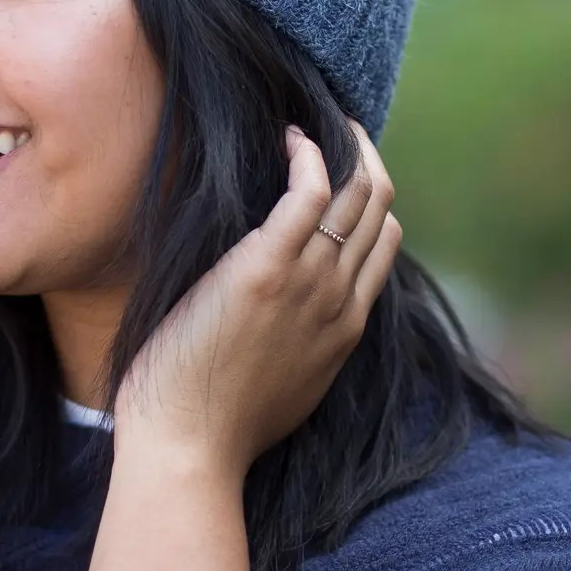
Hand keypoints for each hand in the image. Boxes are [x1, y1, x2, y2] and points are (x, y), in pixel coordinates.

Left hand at [113, 117, 400, 478]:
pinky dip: (307, 153)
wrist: (188, 449)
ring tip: (311, 122)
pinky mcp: (267, 268)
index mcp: (345, 328)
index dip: (368, 200)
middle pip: (379, 207)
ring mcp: (310, 283)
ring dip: (341, 144)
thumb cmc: (214, 425)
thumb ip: (296, 345)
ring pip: (356, 190)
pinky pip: (309, 189)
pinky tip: (287, 137)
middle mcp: (340, 299)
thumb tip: (281, 320)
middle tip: (333, 127)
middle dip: (363, 157)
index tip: (337, 172)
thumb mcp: (280, 386)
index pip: (382, 243)